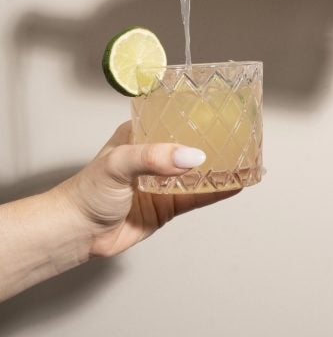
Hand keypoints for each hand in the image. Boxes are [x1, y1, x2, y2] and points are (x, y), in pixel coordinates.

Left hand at [56, 122, 238, 257]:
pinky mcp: (169, 204)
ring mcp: (164, 180)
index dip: (197, 111)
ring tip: (246, 158)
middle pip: (191, 143)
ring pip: (198, 170)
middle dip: (214, 139)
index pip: (174, 116)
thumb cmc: (87, 192)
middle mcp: (156, 155)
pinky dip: (218, 191)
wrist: (77, 234)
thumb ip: (153, 158)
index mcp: (143, 134)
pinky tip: (236, 185)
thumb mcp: (118, 163)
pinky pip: (198, 196)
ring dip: (220, 166)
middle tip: (241, 133)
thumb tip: (192, 157)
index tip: (221, 106)